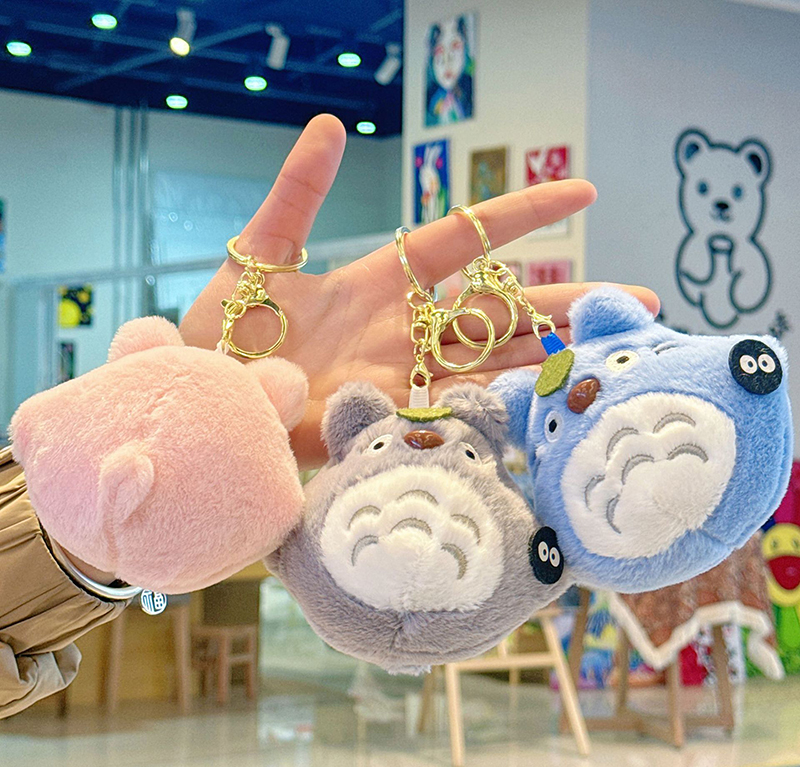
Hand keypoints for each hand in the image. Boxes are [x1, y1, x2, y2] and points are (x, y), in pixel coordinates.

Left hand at [180, 115, 658, 468]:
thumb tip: (329, 124)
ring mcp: (401, 376)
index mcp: (380, 279)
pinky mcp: (389, 419)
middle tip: (637, 300)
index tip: (581, 190)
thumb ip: (296, 194)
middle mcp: (403, 328)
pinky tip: (548, 398)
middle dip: (565, 303)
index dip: (520, 215)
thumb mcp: (259, 255)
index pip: (465, 239)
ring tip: (611, 349)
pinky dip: (499, 403)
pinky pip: (455, 409)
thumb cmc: (224, 328)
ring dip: (549, 353)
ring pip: (490, 359)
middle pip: (499, 308)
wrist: (207, 398)